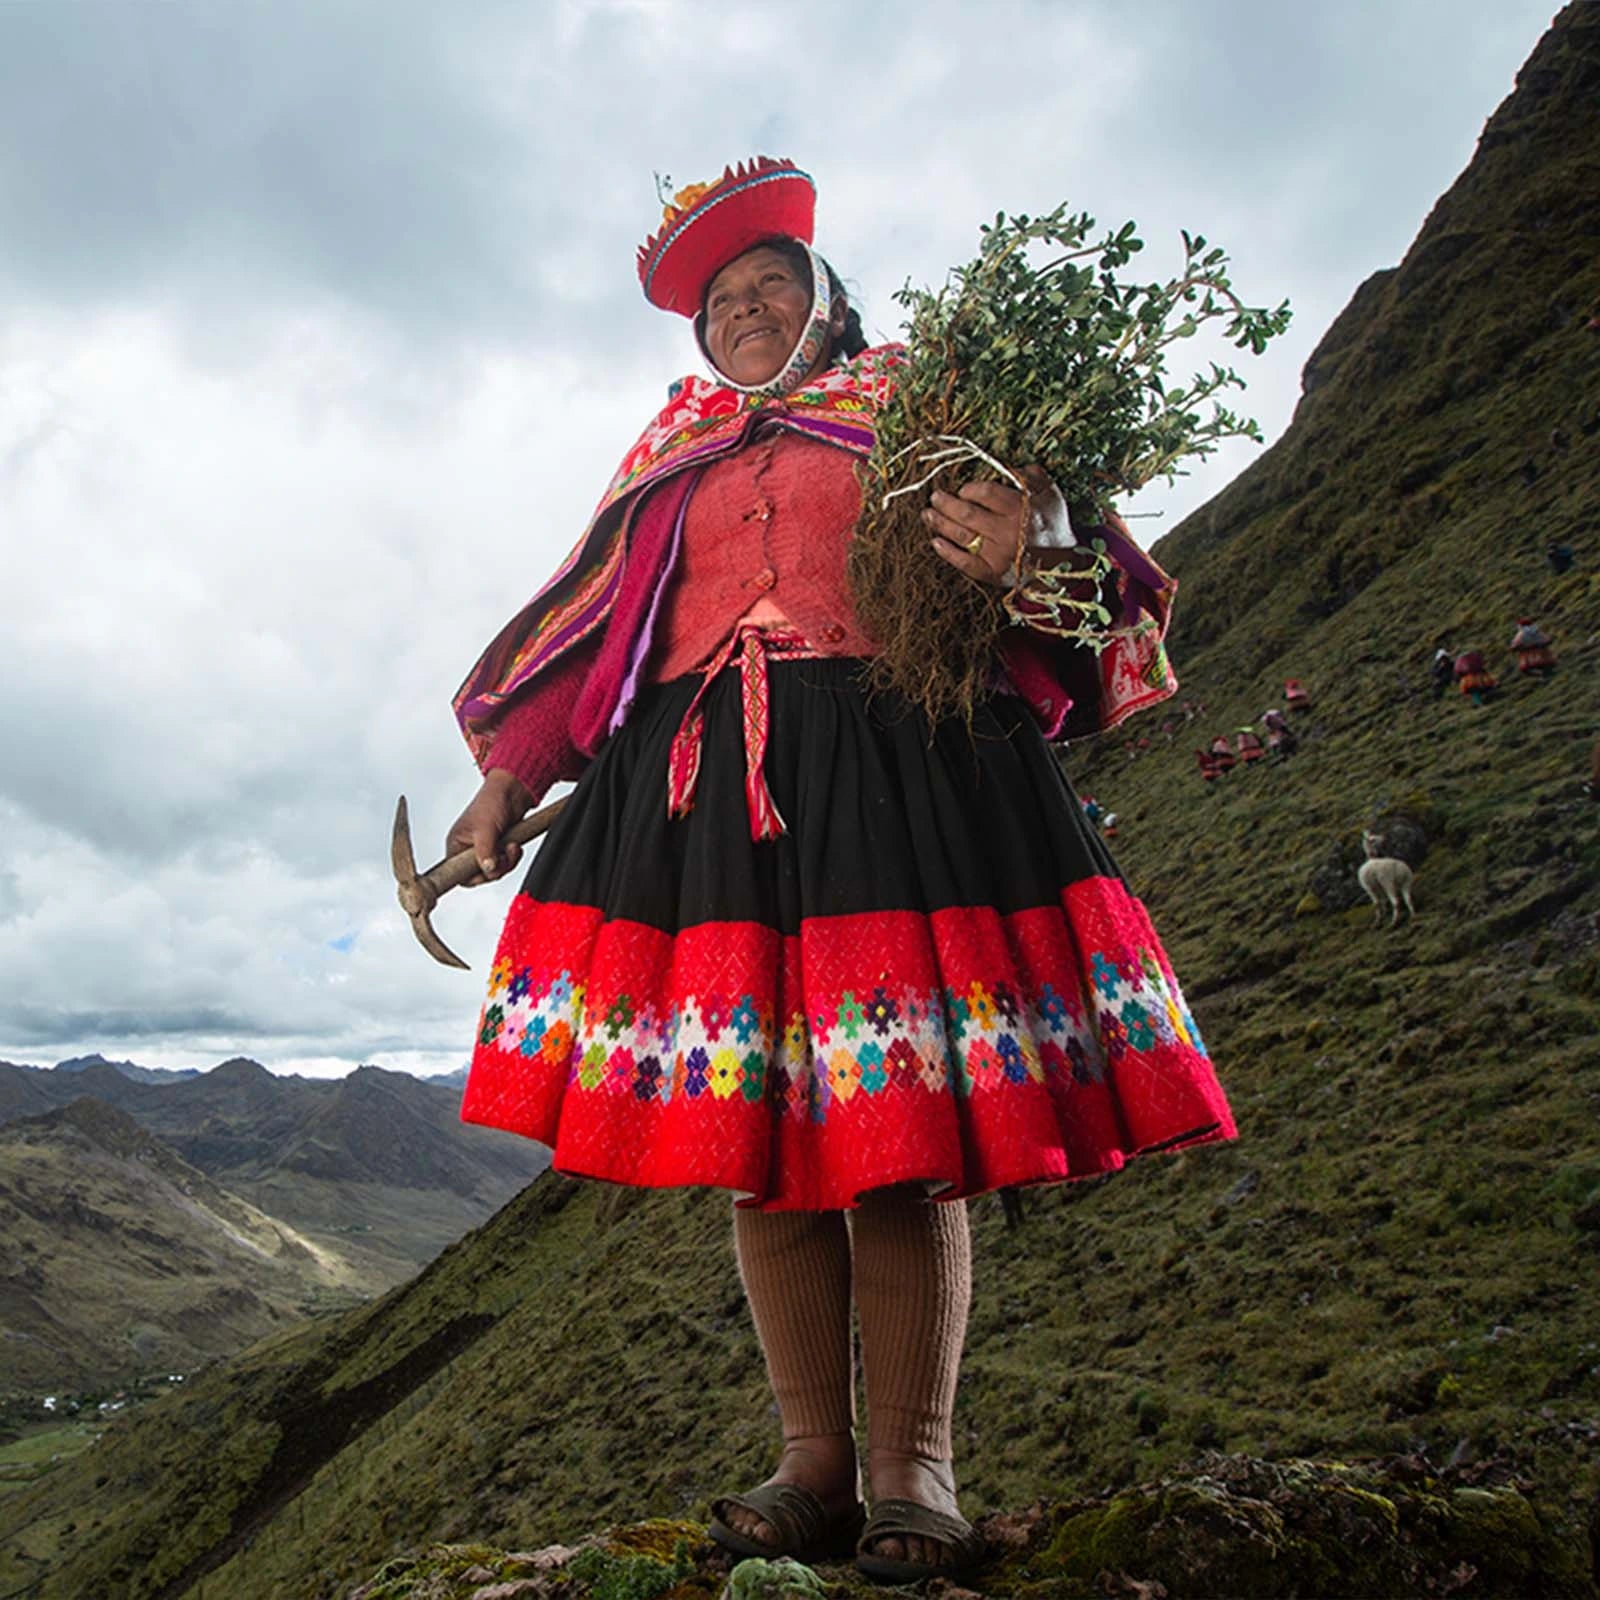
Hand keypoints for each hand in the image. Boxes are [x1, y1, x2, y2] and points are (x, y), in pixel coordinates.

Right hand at [445, 769, 532, 885]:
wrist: (513, 792)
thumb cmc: (492, 802)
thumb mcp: (485, 828)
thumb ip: (485, 851)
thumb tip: (487, 869)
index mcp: (456, 845)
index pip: (457, 874)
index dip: (471, 877)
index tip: (485, 872)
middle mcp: (468, 850)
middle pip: (480, 876)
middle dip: (496, 868)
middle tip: (504, 854)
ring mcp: (485, 851)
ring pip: (495, 871)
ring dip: (507, 862)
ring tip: (511, 846)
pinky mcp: (499, 850)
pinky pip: (505, 864)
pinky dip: (513, 858)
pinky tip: (515, 846)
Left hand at [924, 465, 1074, 585]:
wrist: (1063, 562)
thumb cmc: (1052, 522)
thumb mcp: (1048, 492)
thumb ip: (1028, 475)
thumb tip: (1004, 466)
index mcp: (1020, 508)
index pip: (985, 493)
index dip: (969, 489)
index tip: (963, 489)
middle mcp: (1007, 531)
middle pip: (967, 514)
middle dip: (946, 504)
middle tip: (934, 497)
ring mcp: (998, 554)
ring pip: (962, 536)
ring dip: (940, 524)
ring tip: (928, 515)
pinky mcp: (993, 573)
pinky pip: (965, 562)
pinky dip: (948, 552)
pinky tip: (935, 542)